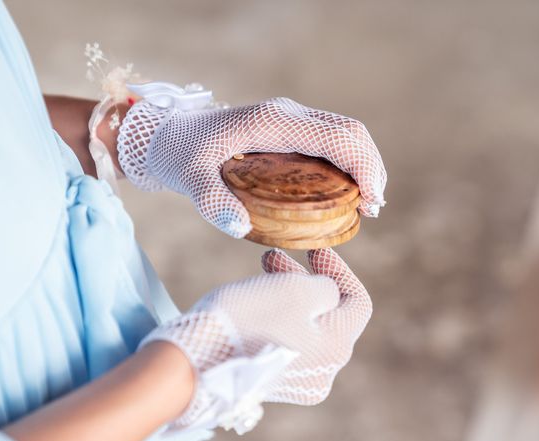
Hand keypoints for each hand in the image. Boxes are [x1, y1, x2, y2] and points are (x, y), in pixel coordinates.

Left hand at [118, 97, 385, 236]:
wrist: (166, 135)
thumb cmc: (178, 154)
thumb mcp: (188, 177)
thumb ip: (211, 201)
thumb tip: (240, 228)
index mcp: (272, 122)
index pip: (337, 137)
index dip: (363, 167)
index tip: (370, 204)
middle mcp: (287, 115)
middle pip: (349, 132)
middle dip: (371, 167)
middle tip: (372, 209)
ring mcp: (288, 120)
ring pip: (343, 134)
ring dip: (362, 165)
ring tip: (365, 204)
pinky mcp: (285, 130)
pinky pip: (327, 142)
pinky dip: (345, 164)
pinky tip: (342, 192)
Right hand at [140, 247, 371, 431]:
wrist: (195, 362)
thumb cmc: (250, 320)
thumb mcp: (296, 290)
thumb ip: (324, 288)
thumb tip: (326, 295)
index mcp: (337, 347)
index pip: (357, 302)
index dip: (340, 270)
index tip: (313, 249)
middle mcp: (323, 372)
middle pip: (328, 316)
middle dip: (305, 280)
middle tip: (275, 256)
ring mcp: (295, 382)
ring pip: (303, 329)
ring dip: (288, 298)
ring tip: (259, 275)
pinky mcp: (268, 383)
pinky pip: (283, 345)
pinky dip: (275, 320)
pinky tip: (252, 304)